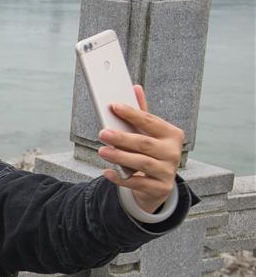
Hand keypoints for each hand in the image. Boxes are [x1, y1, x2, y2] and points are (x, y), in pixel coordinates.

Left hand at [97, 85, 184, 212]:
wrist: (158, 184)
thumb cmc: (150, 151)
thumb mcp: (148, 133)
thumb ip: (141, 113)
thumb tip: (135, 88)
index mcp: (172, 134)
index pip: (150, 121)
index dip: (132, 113)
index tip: (114, 106)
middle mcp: (173, 152)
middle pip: (145, 143)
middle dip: (122, 137)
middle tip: (102, 133)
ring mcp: (168, 171)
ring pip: (141, 163)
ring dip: (120, 156)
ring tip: (102, 151)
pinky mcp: (160, 188)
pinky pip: (137, 183)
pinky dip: (121, 178)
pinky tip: (107, 172)